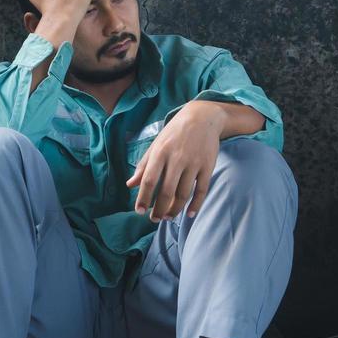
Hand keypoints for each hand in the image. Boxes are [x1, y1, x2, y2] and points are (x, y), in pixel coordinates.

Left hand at [126, 104, 226, 220]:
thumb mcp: (156, 144)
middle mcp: (177, 158)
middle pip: (166, 191)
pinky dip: (196, 204)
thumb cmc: (175, 133)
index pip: (149, 180)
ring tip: (168, 217)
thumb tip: (130, 184)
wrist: (202, 118)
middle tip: (155, 219)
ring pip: (183, 193)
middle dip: (159, 209)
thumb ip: (144, 165)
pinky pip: (201, 190)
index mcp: (160, 152)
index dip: (143, 198)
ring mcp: (194, 163)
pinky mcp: (208, 166)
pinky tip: (189, 214)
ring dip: (175, 209)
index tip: (140, 211)